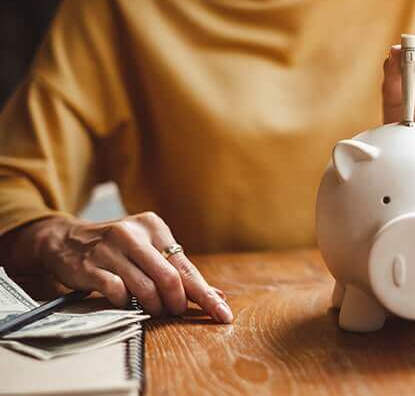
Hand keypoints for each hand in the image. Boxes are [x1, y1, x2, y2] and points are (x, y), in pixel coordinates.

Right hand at [30, 213, 232, 320]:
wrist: (66, 239)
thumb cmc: (117, 247)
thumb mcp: (149, 248)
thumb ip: (179, 270)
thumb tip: (216, 294)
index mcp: (153, 226)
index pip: (186, 266)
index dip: (205, 294)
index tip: (222, 313)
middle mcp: (132, 234)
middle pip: (169, 277)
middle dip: (177, 302)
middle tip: (175, 311)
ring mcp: (109, 249)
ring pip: (145, 288)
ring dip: (155, 307)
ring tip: (154, 310)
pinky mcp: (89, 266)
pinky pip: (117, 293)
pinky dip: (126, 304)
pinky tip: (126, 302)